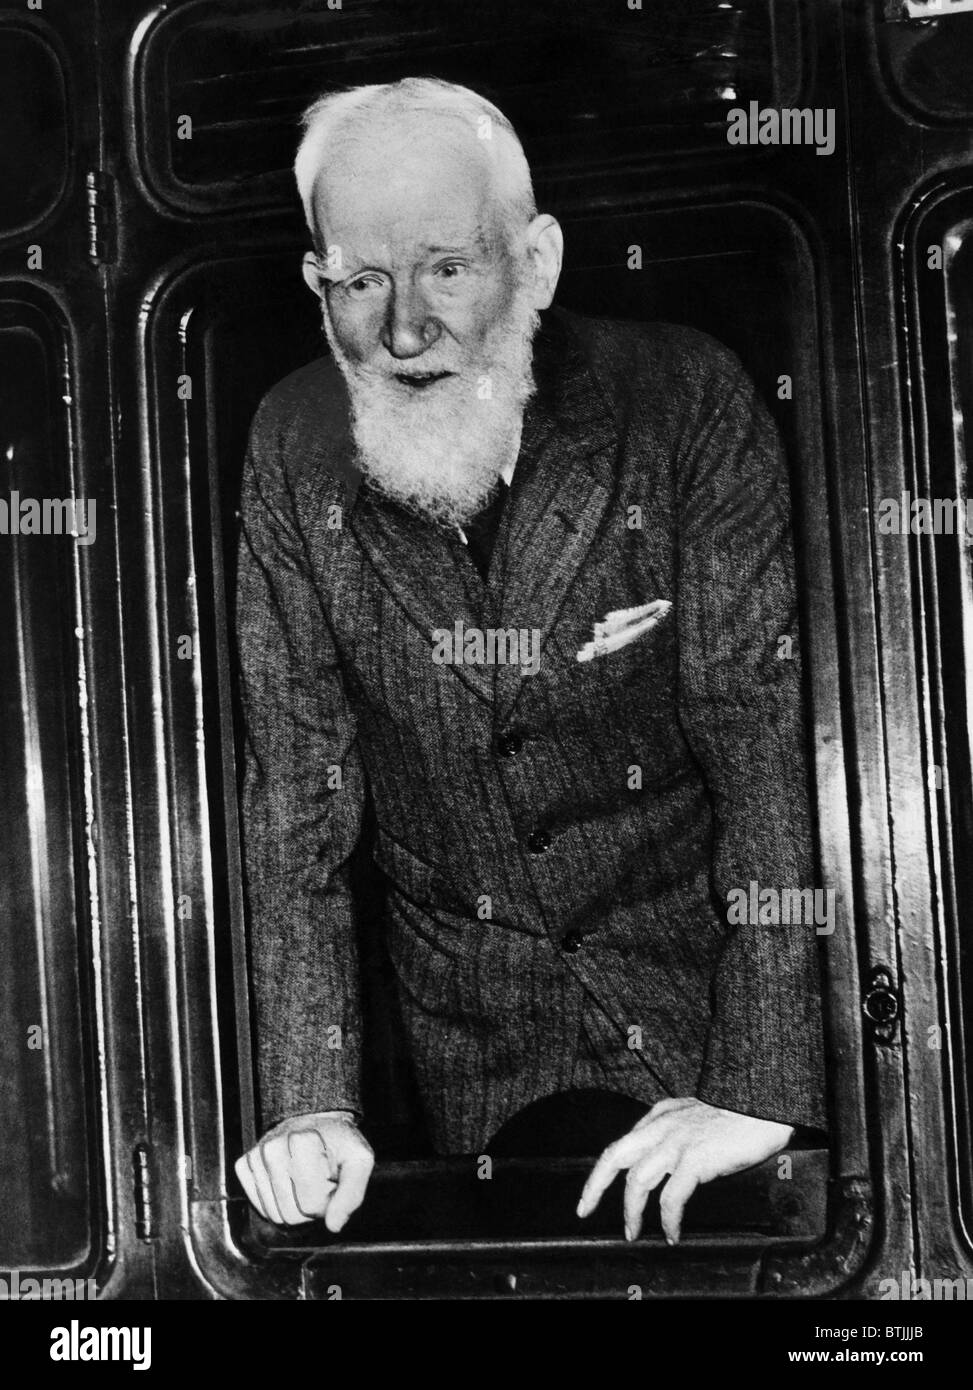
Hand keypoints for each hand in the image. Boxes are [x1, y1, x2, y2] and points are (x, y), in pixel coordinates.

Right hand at [235, 1110, 374, 1231]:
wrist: (315, 1123)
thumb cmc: (339, 1143)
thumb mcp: (359, 1160)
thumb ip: (352, 1193)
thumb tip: (334, 1225)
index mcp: (302, 1142)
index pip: (311, 1205)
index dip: (327, 1203)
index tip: (332, 1183)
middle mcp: (273, 1148)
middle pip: (290, 1214)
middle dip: (310, 1207)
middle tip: (319, 1184)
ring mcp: (256, 1157)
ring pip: (274, 1214)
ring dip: (294, 1206)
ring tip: (304, 1182)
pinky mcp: (244, 1165)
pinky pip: (259, 1206)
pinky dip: (276, 1202)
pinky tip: (288, 1184)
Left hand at [576, 1097, 792, 1243]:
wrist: (766, 1104)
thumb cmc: (740, 1112)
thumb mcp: (698, 1115)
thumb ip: (678, 1132)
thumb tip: (668, 1162)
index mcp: (662, 1114)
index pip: (623, 1143)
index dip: (603, 1170)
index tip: (591, 1192)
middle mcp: (663, 1125)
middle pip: (615, 1156)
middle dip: (595, 1186)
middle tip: (585, 1210)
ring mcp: (678, 1142)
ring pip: (638, 1181)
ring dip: (632, 1212)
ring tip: (633, 1233)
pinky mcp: (696, 1159)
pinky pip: (672, 1198)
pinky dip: (667, 1219)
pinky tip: (671, 1233)